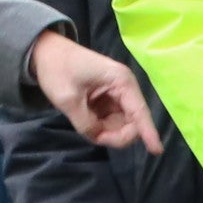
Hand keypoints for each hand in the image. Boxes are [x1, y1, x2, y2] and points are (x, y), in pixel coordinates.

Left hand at [27, 31, 161, 150]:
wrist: (45, 52)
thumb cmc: (57, 69)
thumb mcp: (68, 99)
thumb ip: (86, 124)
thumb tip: (98, 137)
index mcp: (121, 82)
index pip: (139, 112)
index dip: (149, 133)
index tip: (157, 150)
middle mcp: (124, 88)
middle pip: (131, 123)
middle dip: (116, 135)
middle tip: (93, 135)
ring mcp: (117, 94)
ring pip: (121, 124)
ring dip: (107, 131)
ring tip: (84, 122)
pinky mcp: (108, 100)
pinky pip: (111, 121)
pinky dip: (101, 126)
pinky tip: (86, 119)